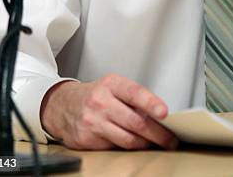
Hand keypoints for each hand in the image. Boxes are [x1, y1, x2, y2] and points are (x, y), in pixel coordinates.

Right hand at [40, 73, 177, 149]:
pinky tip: (136, 145)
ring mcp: (92, 122)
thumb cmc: (94, 95)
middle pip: (134, 121)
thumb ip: (133, 97)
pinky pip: (114, 148)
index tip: (164, 113)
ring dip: (145, 143)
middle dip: (156, 133)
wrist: (62, 105)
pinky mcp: (86, 140)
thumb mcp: (113, 86)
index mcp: (111, 84)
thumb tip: (157, 113)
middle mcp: (100, 102)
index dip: (151, 103)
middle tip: (170, 139)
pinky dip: (128, 148)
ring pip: (126, 139)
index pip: (134, 93)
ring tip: (157, 144)